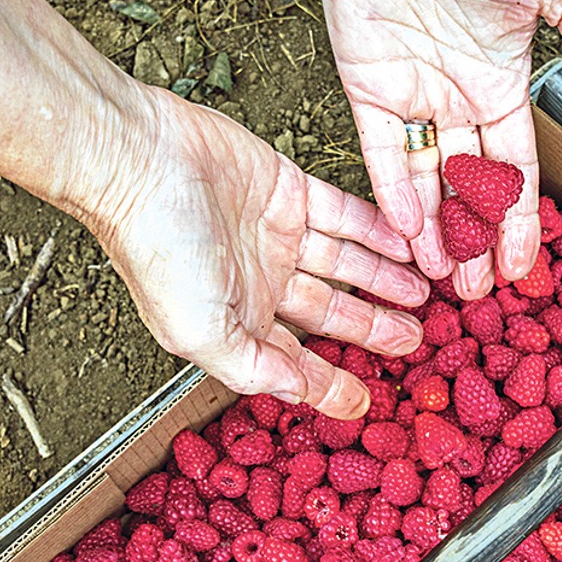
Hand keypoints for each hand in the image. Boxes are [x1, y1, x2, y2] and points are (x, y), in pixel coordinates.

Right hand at [78, 86, 428, 418]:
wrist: (139, 161)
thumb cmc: (155, 246)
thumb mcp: (202, 331)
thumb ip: (255, 368)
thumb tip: (299, 396)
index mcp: (236, 319)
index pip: (296, 360)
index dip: (331, 381)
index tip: (369, 400)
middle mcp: (260, 280)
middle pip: (331, 312)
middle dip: (373, 328)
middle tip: (415, 339)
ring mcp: (277, 234)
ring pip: (345, 264)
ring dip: (384, 279)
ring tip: (423, 293)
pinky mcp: (290, 189)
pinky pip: (346, 215)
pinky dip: (378, 231)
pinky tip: (406, 243)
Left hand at [322, 0, 561, 298]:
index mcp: (504, 82)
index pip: (517, 170)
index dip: (521, 221)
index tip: (527, 268)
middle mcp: (458, 99)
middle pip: (469, 188)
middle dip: (477, 242)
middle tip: (482, 294)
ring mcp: (412, 97)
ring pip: (424, 181)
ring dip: (436, 232)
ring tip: (447, 281)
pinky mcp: (367, 87)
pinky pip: (380, 154)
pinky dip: (393, 194)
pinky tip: (409, 235)